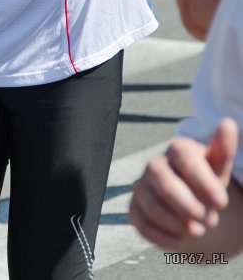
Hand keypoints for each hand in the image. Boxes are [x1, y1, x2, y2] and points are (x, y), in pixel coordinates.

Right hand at [129, 118, 236, 248]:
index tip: (222, 203)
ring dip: (180, 224)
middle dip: (191, 208)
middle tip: (211, 222)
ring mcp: (141, 186)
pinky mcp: (134, 207)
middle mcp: (155, 164)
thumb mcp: (218, 168)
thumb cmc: (207, 182)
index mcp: (176, 149)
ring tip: (198, 230)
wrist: (192, 205)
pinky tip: (180, 240)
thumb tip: (228, 123)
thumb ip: (223, 149)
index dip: (203, 181)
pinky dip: (164, 237)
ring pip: (154, 207)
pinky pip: (143, 224)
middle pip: (166, 186)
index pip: (183, 158)